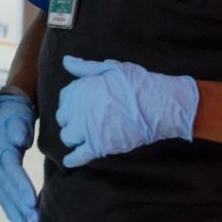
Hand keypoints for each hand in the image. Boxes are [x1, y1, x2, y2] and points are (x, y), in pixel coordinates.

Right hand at [0, 94, 39, 221]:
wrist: (4, 112)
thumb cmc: (14, 114)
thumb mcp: (17, 115)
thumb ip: (18, 126)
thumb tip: (19, 138)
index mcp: (0, 149)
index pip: (11, 170)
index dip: (21, 186)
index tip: (32, 200)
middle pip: (6, 186)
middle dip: (19, 204)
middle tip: (34, 219)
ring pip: (3, 193)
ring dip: (14, 211)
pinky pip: (3, 194)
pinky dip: (10, 208)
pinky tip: (17, 221)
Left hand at [56, 56, 198, 167]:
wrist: (158, 105)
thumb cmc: (137, 84)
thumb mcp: (110, 68)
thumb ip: (84, 67)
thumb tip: (65, 61)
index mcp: (80, 89)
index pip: (64, 99)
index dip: (71, 103)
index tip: (79, 107)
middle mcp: (78, 109)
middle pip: (63, 118)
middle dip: (70, 120)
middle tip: (83, 122)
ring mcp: (87, 129)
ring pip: (67, 137)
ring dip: (72, 137)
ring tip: (82, 137)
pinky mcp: (98, 147)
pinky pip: (77, 157)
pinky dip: (72, 160)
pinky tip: (70, 161)